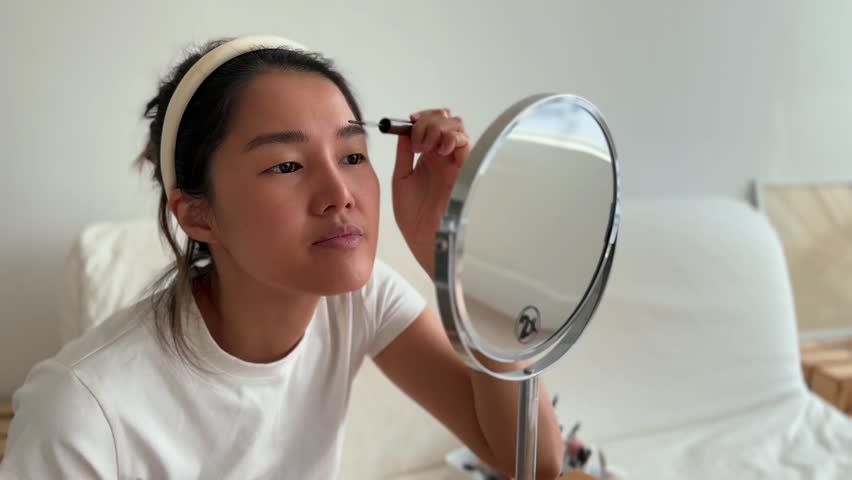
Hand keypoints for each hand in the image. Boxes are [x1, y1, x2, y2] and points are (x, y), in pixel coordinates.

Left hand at [392, 108, 470, 278]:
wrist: (425, 239)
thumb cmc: (415, 217)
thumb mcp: (401, 179)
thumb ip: (403, 155)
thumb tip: (402, 132)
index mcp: (428, 157)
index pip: (430, 123)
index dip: (420, 118)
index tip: (407, 123)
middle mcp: (444, 156)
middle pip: (445, 119)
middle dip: (428, 121)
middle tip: (417, 141)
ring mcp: (455, 161)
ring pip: (456, 126)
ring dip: (437, 128)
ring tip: (425, 146)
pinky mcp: (466, 169)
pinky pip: (465, 142)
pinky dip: (451, 137)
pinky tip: (438, 150)